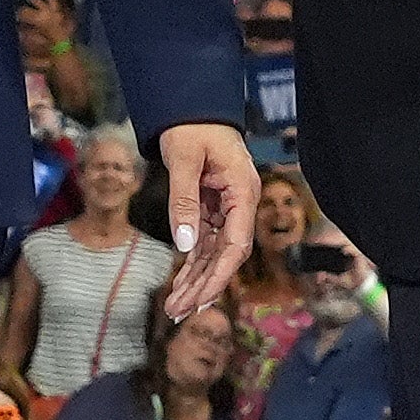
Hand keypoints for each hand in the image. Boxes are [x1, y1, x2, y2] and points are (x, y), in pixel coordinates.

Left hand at [151, 121, 253, 326]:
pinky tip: (180, 286)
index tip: (201, 299)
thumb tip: (184, 246)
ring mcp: (228, 208)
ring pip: (214, 254)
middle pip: (226, 256)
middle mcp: (241, 204)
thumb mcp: (182, 160)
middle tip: (179, 312)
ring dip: (196, 281)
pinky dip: (192, 264)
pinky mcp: (214, 209)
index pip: (236, 244)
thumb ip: (184, 201)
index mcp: (243, 191)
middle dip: (203, 286)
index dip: (219, 275)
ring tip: (175, 307)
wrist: (194, 107)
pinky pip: (205, 243)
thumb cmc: (192, 126)